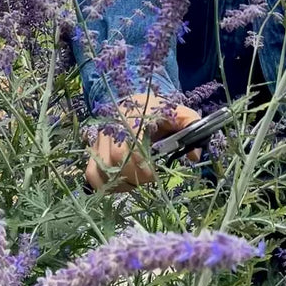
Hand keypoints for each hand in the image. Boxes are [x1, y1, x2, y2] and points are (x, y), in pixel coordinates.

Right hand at [84, 91, 202, 191]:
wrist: (134, 101)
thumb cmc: (157, 110)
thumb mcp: (177, 112)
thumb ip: (190, 126)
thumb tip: (194, 155)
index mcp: (132, 116)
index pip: (129, 147)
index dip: (142, 166)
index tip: (155, 173)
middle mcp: (110, 127)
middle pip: (114, 160)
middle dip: (134, 175)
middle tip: (148, 177)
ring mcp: (98, 139)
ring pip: (101, 169)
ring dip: (120, 181)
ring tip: (136, 180)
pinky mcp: (93, 150)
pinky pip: (91, 173)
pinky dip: (104, 184)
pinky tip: (121, 182)